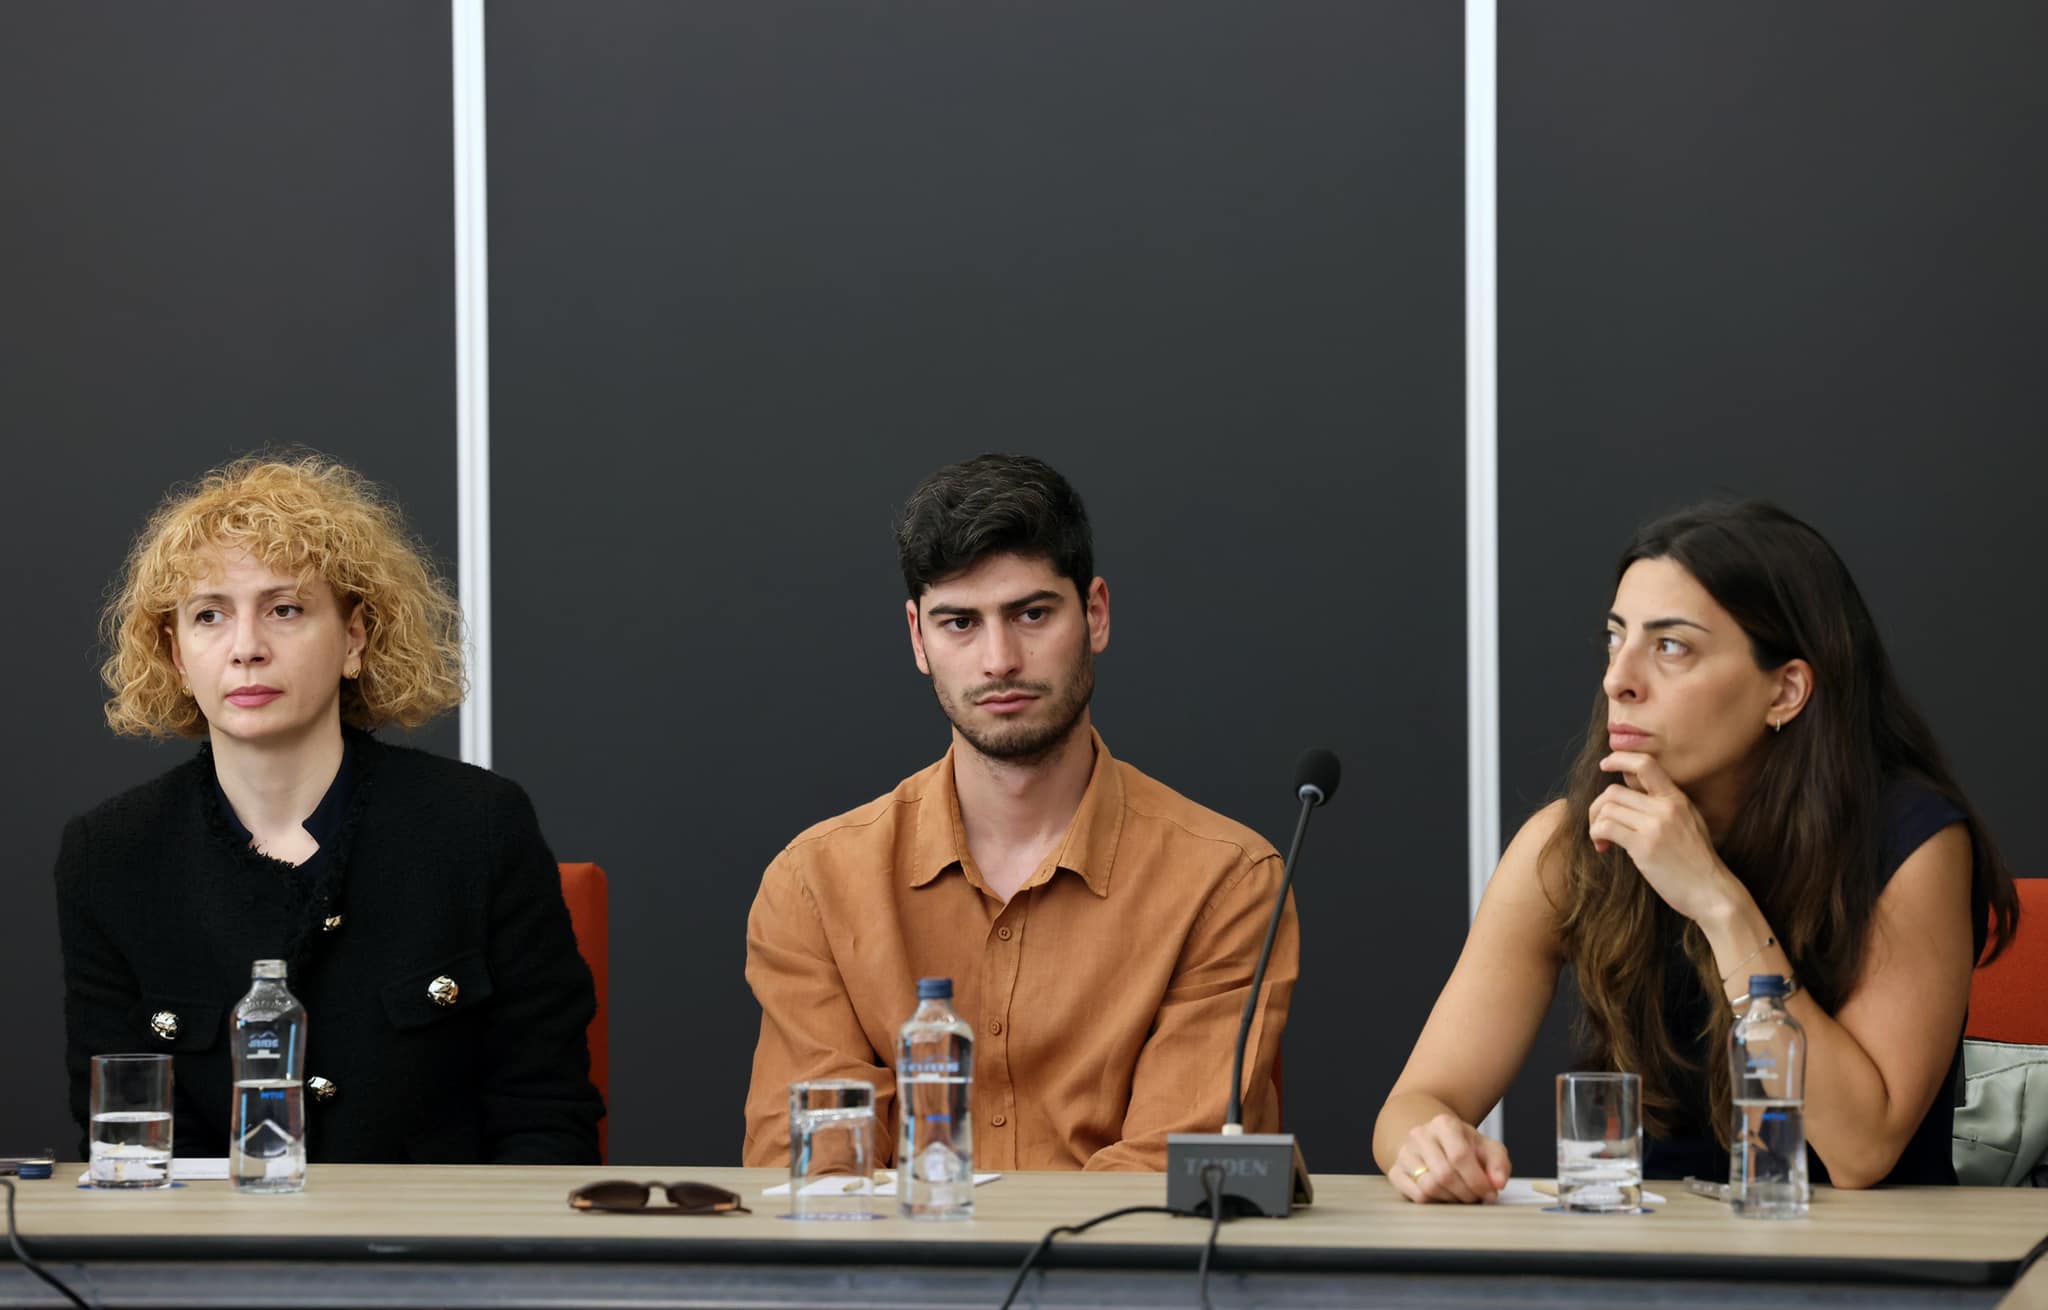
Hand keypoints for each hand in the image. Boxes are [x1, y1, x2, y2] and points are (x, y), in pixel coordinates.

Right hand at [1389, 1113, 1510, 1203]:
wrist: (1432, 1141)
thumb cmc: (1462, 1146)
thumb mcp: (1486, 1148)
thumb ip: (1498, 1164)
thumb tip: (1498, 1183)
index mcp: (1444, 1124)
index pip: (1460, 1156)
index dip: (1478, 1180)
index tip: (1490, 1192)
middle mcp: (1420, 1135)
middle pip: (1444, 1174)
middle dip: (1466, 1193)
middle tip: (1476, 1197)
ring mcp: (1404, 1153)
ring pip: (1429, 1187)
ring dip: (1451, 1199)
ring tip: (1461, 1196)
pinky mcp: (1395, 1171)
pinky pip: (1416, 1196)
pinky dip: (1435, 1202)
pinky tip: (1444, 1196)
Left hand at [1590, 751, 1739, 922]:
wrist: (1712, 892)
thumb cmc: (1697, 862)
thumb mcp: (1689, 823)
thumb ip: (1665, 807)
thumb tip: (1632, 796)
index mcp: (1677, 799)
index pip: (1646, 764)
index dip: (1619, 759)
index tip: (1605, 765)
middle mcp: (1666, 808)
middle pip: (1614, 791)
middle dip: (1597, 807)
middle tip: (1598, 825)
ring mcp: (1655, 826)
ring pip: (1607, 809)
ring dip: (1595, 824)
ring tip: (1602, 840)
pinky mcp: (1644, 846)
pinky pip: (1606, 827)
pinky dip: (1596, 835)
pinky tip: (1603, 847)